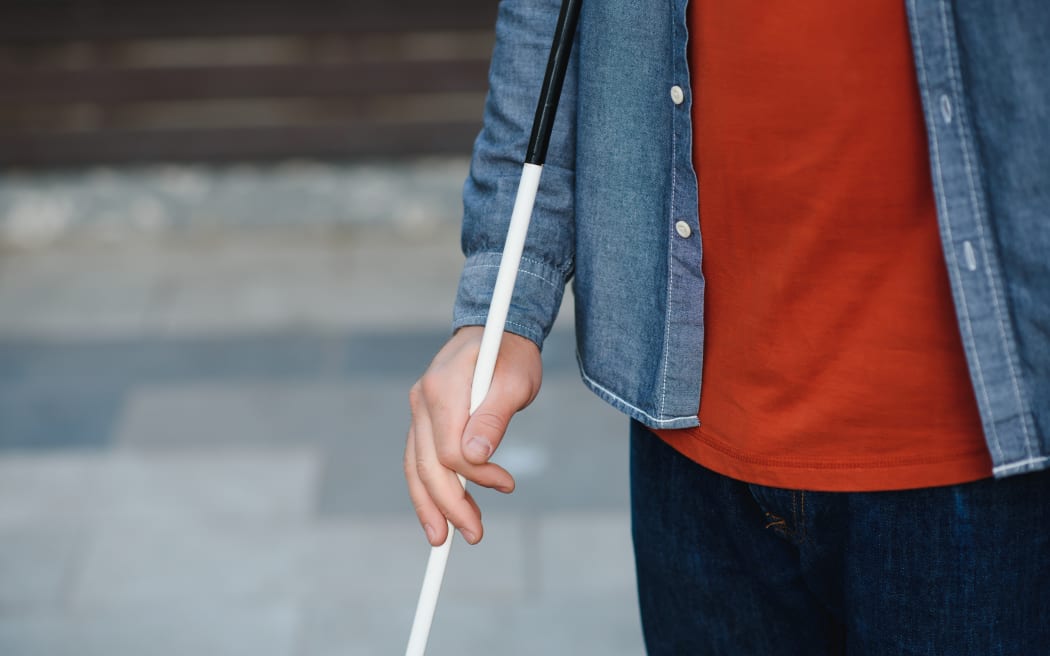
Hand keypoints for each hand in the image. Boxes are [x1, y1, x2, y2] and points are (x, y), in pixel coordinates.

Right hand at [405, 326, 542, 545]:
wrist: (495, 330)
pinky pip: (419, 458)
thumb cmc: (510, 355)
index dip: (476, 475)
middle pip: (426, 464)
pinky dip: (428, 487)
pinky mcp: (423, 417)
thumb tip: (476, 458)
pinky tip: (440, 511)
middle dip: (448, 505)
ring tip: (446, 537)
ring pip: (415, 466)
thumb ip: (494, 418)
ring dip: (431, 504)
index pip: (449, 449)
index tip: (507, 484)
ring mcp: (418, 408)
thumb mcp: (515, 382)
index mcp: (443, 388)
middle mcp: (422, 399)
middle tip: (474, 535)